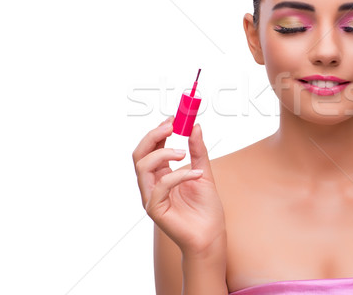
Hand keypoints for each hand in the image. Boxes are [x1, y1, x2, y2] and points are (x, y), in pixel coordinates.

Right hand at [132, 117, 225, 254]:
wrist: (212, 235)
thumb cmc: (207, 208)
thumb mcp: (205, 172)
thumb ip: (198, 151)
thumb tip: (195, 126)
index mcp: (161, 175)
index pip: (151, 148)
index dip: (159, 131)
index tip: (173, 118)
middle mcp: (152, 184)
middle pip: (140, 154)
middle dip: (153, 136)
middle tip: (171, 125)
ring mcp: (151, 197)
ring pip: (143, 167)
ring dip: (163, 153)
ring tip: (184, 154)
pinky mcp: (155, 210)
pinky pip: (159, 187)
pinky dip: (178, 176)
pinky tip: (197, 174)